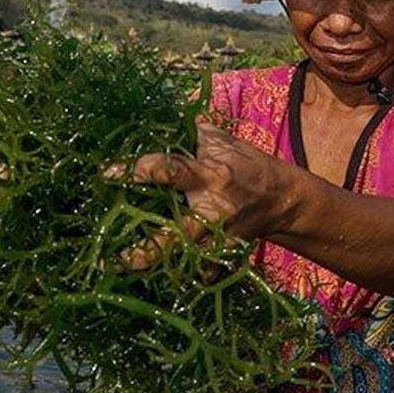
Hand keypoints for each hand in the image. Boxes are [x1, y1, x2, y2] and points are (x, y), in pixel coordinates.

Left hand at [105, 120, 291, 268]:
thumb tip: (179, 113)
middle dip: (147, 250)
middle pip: (176, 235)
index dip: (139, 170)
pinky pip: (206, 270)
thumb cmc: (252, 166)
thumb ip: (201, 132)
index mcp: (210, 175)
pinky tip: (168, 278)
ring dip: (160, 268)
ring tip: (124, 271)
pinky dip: (189, 275)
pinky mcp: (227, 251)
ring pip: (187, 259)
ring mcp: (221, 235)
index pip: (170, 170)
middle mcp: (213, 208)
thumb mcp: (228, 144)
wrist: (286, 200)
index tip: (107, 173)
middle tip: (114, 261)